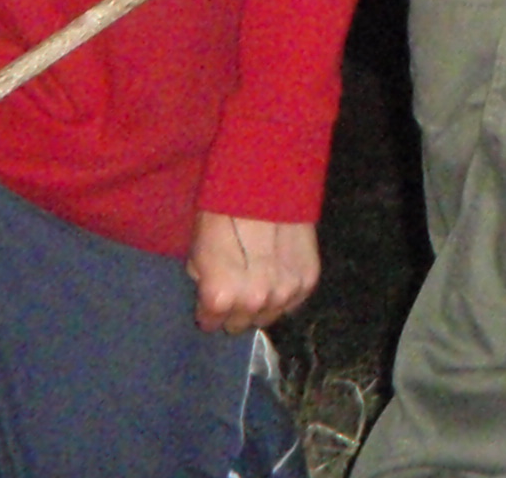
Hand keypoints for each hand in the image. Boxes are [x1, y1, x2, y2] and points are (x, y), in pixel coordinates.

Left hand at [188, 213, 320, 331]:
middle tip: (235, 282)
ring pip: (269, 316)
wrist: (267, 180)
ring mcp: (285, 293)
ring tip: (258, 275)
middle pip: (242, 324)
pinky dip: (284, 290)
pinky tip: (278, 270)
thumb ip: (204, 283)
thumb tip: (212, 299)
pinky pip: (293, 301)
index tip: (210, 291)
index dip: (207, 307)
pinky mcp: (308, 280)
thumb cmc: (223, 212)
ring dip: (262, 302)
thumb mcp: (197, 249)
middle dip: (235, 308)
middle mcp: (255, 302)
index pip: (211, 323)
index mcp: (222, 297)